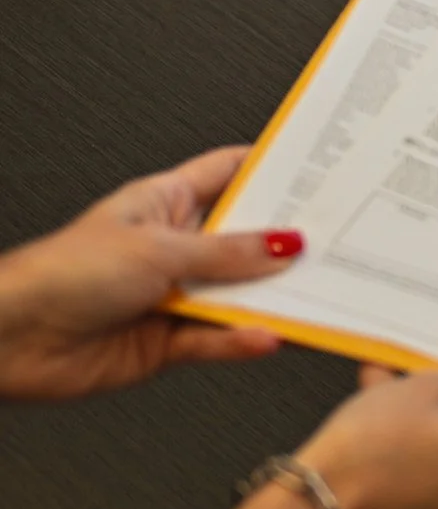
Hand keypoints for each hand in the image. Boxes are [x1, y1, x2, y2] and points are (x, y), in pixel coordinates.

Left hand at [0, 145, 301, 402]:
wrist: (10, 339)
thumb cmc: (63, 273)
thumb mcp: (159, 249)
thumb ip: (227, 253)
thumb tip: (283, 244)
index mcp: (167, 201)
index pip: (232, 172)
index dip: (275, 168)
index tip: (321, 168)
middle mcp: (174, 245)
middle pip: (247, 239)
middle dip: (286, 243)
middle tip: (333, 242)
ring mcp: (172, 293)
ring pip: (238, 294)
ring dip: (270, 299)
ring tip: (310, 296)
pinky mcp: (166, 340)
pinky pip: (217, 338)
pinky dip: (243, 339)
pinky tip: (266, 335)